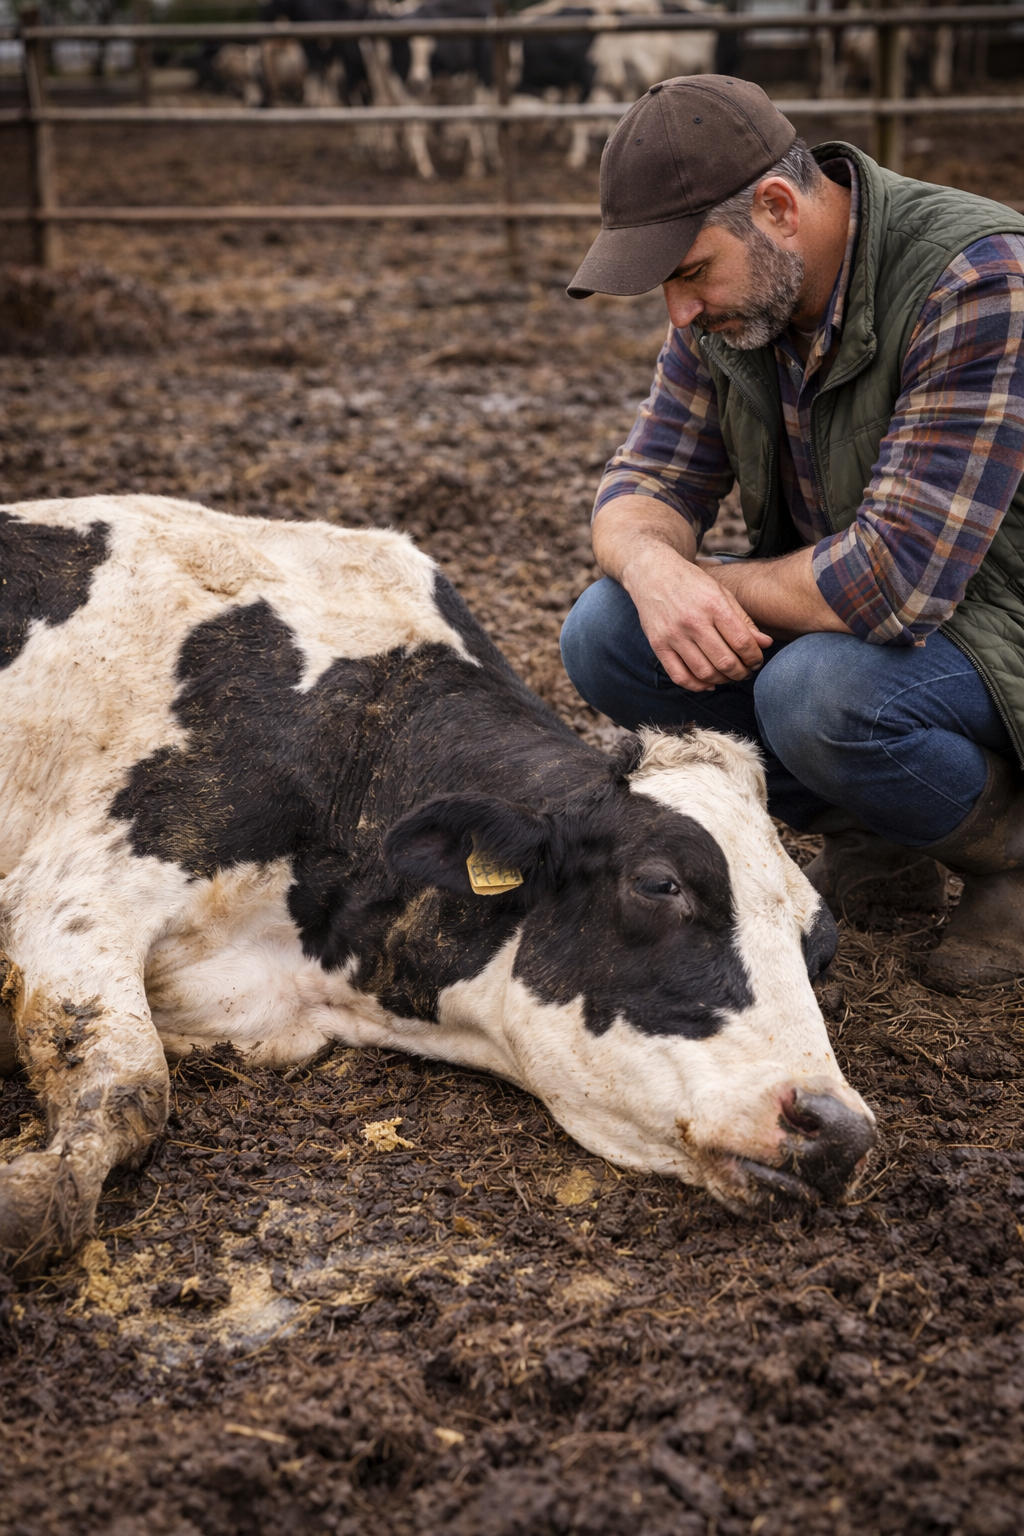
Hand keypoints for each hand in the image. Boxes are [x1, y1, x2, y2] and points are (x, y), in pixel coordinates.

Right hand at [622, 545, 771, 691]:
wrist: (653, 573)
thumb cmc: (692, 583)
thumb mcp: (721, 593)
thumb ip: (743, 620)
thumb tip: (765, 644)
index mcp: (713, 605)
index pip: (742, 642)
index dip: (754, 657)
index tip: (756, 660)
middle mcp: (693, 621)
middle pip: (725, 661)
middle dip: (741, 672)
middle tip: (745, 671)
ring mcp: (673, 635)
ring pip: (704, 673)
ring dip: (722, 680)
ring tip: (728, 675)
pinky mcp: (658, 645)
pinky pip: (679, 676)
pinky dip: (697, 685)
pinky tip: (708, 683)